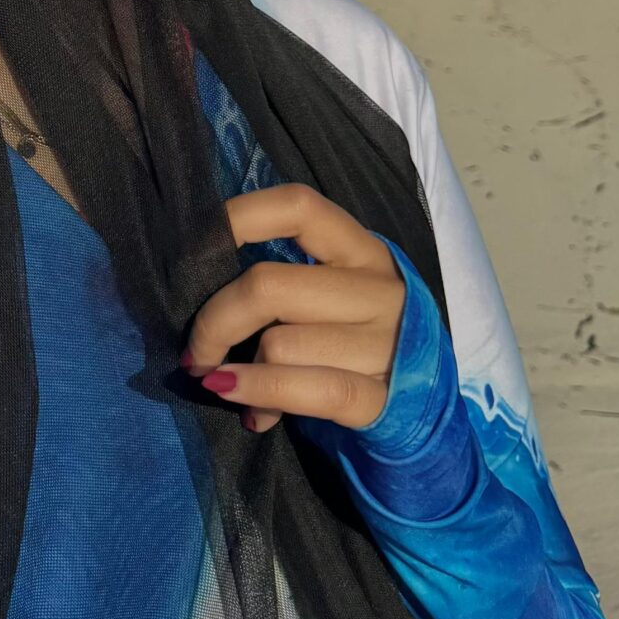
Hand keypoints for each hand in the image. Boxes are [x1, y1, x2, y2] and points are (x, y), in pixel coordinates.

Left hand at [182, 185, 405, 435]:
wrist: (424, 405)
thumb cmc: (354, 337)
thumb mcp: (331, 293)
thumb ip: (281, 281)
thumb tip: (196, 290)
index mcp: (361, 249)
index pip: (296, 207)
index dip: (237, 218)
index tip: (195, 255)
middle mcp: (379, 289)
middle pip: (268, 286)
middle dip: (214, 322)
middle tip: (195, 351)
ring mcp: (387, 344)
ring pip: (280, 345)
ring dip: (236, 370)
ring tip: (228, 384)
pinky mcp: (383, 398)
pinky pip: (308, 390)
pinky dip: (262, 395)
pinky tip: (247, 411)